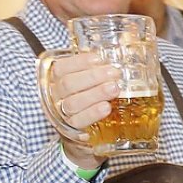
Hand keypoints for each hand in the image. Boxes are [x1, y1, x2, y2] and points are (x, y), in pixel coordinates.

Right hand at [44, 51, 118, 168]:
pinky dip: (92, 114)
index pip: (62, 68)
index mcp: (58, 81)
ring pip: (73, 102)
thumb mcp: (92, 83)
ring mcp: (62, 114)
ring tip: (114, 88)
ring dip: (95, 94)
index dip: (80, 62)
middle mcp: (56, 97)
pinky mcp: (71, 131)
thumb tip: (126, 44)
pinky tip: (105, 108)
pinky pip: (78, 121)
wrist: (86, 138)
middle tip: (114, 73)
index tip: (99, 58)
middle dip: (93, 77)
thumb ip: (101, 68)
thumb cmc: (90, 103)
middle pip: (68, 84)